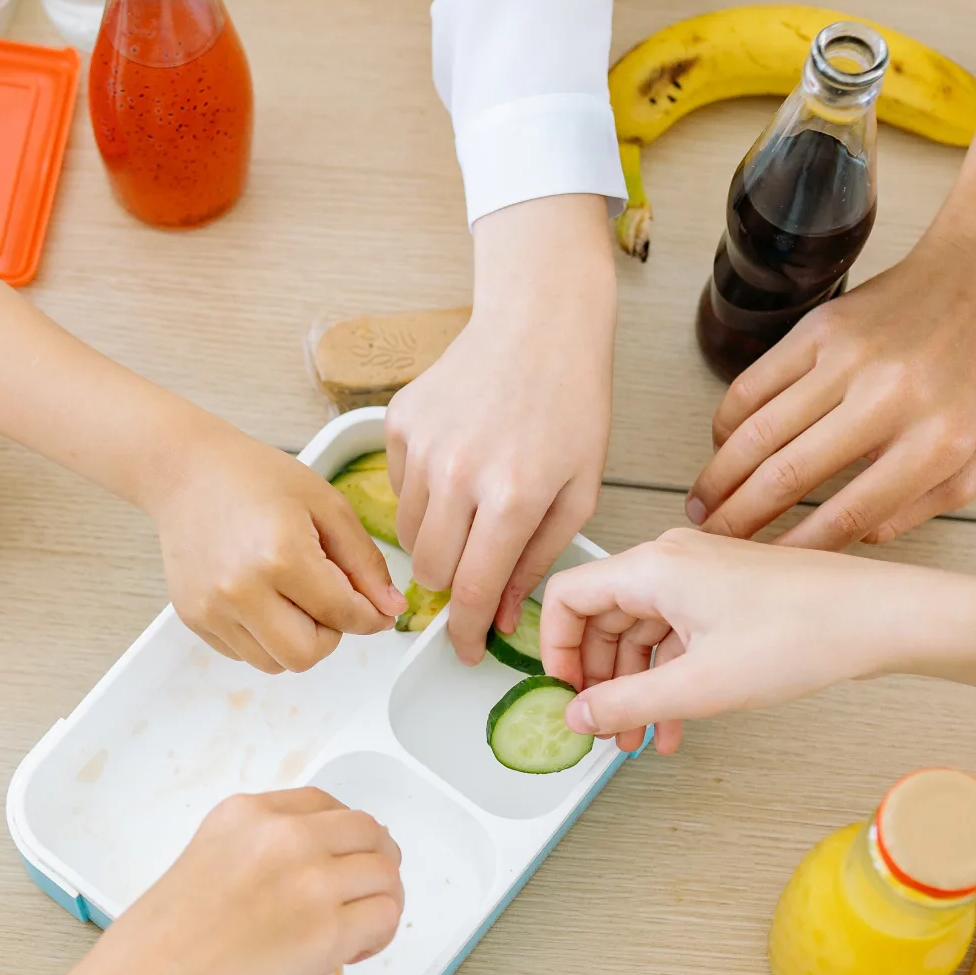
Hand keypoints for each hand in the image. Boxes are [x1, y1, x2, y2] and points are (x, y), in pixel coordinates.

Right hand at [21, 790, 404, 974]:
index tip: (338, 862)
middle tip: (362, 898)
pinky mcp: (328, 930)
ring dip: (381, 903)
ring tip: (354, 937)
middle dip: (374, 863)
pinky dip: (380, 937)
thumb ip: (250, 865)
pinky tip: (349, 957)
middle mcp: (281, 836)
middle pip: (366, 830)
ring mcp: (308, 880)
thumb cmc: (149, 961)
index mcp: (242, 817)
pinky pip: (387, 915)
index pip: (322, 804)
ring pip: (386, 872)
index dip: (341, 837)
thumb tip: (293, 890)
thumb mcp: (197, 873)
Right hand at [147, 434, 402, 673]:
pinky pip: (243, 654)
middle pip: (306, 656)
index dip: (370, 617)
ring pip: (274, 664)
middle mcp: (242, 590)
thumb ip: (364, 561)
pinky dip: (262, 637)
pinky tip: (260, 595)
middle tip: (326, 601)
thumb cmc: (255, 478)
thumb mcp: (326, 505)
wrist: (186, 471)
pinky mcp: (194, 617)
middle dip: (329, 635)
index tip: (375, 611)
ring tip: (290, 595)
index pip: (343, 616)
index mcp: (282, 556)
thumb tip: (391, 608)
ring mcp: (212, 608)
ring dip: (294, 640)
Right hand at [387, 193, 613, 664]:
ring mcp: (422, 445)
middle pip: (430, 570)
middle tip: (474, 571)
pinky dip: (422, 494)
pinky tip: (457, 465)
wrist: (538, 323)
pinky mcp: (399, 423)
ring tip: (472, 509)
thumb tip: (498, 615)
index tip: (462, 651)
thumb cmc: (571, 404)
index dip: (464, 633)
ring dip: (436, 540)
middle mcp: (459, 473)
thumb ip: (537, 559)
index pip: (471, 590)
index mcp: (513, 496)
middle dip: (450, 586)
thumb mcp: (579, 492)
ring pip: (408, 534)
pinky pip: (397, 488)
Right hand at [540, 528, 975, 750]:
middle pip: (603, 619)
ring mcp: (702, 577)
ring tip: (640, 739)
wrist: (880, 618)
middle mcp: (672, 562)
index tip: (564, 695)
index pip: (568, 597)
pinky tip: (676, 724)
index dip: (555, 651)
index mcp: (653, 567)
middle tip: (603, 729)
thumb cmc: (804, 633)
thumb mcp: (700, 684)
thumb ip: (626, 703)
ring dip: (635, 687)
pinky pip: (677, 636)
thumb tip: (577, 717)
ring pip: (641, 633)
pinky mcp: (728, 595)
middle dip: (599, 680)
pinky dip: (669, 679)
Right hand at [686, 233, 975, 550]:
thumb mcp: (975, 458)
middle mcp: (889, 400)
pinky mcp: (820, 327)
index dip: (796, 548)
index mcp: (936, 444)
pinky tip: (722, 446)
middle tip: (713, 541)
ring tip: (702, 504)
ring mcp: (849, 359)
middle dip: (738, 519)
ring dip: (720, 477)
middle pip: (789, 475)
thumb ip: (918, 508)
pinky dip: (727, 422)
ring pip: (760, 432)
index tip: (765, 566)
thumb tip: (854, 540)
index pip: (848, 515)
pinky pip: (754, 384)